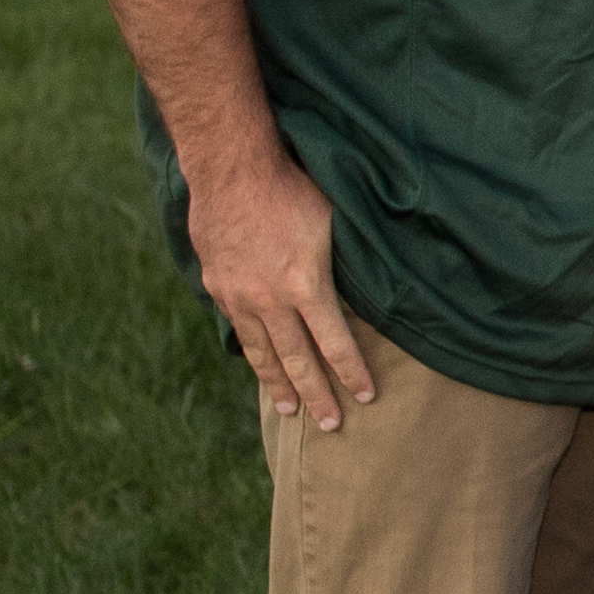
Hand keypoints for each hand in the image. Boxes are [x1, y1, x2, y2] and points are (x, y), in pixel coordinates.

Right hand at [185, 146, 376, 431]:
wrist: (231, 168)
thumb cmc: (294, 186)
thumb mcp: (335, 221)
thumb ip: (348, 261)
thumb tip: (376, 283)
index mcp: (305, 284)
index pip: (335, 342)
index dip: (352, 372)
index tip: (368, 396)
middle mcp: (270, 298)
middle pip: (297, 359)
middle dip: (317, 395)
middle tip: (332, 425)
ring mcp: (239, 295)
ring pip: (262, 352)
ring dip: (278, 384)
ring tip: (289, 411)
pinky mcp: (218, 285)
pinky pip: (239, 328)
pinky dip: (252, 352)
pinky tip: (260, 365)